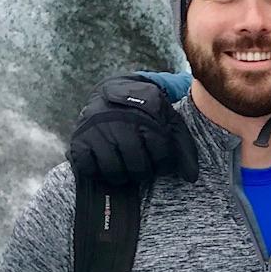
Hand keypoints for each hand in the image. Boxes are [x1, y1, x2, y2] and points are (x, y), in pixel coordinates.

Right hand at [67, 75, 197, 184]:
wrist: (110, 94)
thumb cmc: (145, 114)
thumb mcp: (168, 122)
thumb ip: (183, 147)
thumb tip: (191, 177)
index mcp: (148, 109)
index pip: (162, 153)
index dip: (164, 163)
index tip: (160, 160)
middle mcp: (121, 118)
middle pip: (138, 167)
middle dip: (143, 171)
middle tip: (141, 165)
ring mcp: (97, 128)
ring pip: (114, 172)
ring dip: (122, 175)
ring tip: (125, 166)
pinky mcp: (79, 138)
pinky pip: (89, 168)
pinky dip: (98, 171)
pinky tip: (105, 161)